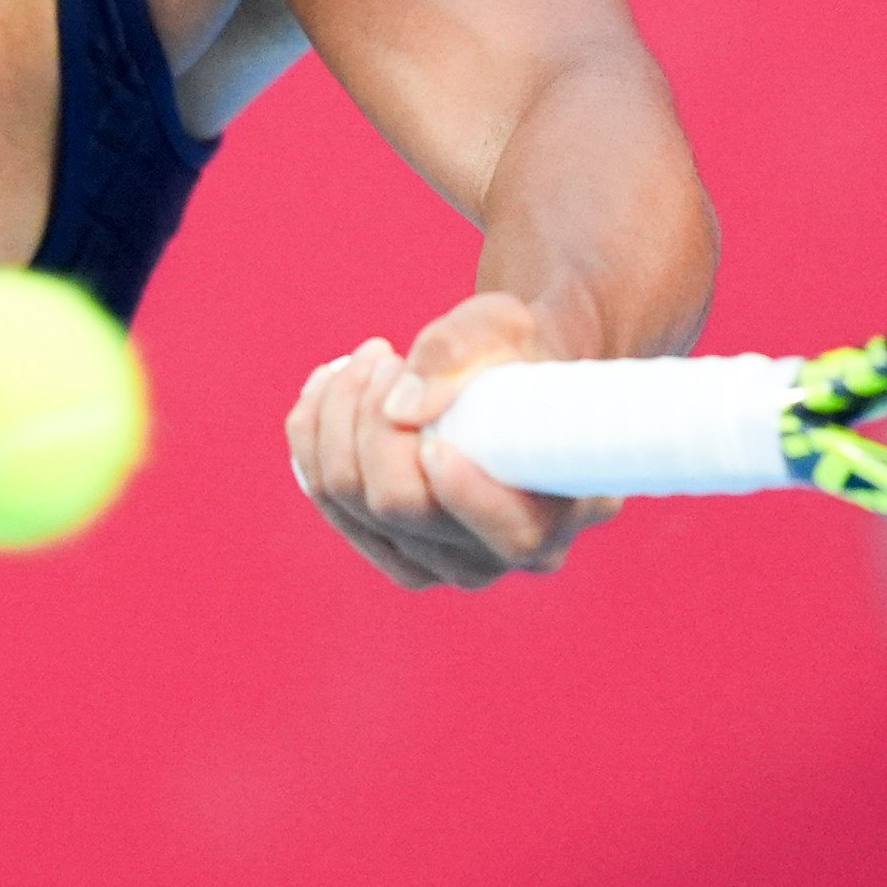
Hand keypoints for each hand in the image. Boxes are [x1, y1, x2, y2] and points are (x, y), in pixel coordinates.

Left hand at [285, 289, 614, 587]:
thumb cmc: (516, 347)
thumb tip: (401, 408)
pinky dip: (313, 441)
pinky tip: (326, 388)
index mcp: (573, 507)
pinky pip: (332, 506)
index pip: (515, 534)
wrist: (502, 372)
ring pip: (356, 507)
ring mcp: (449, 562)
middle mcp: (511, 553)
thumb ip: (460, 351)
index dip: (469, 496)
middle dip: (374, 424)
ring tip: (366, 359)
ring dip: (337, 422)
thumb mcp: (503, 324)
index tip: (434, 440)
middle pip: (408, 511)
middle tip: (385, 354)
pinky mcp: (396, 550)